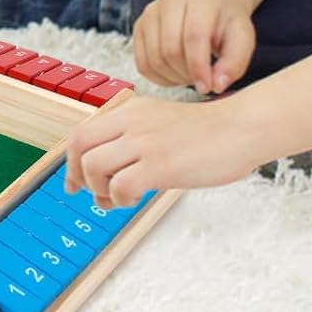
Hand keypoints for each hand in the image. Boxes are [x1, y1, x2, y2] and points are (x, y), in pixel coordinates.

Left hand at [63, 95, 263, 207]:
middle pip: (79, 147)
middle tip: (93, 196)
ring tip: (120, 198)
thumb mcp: (160, 122)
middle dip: (78, 177)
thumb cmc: (207, 133)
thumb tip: (111, 170)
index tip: (74, 182)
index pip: (81, 132)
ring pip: (94, 166)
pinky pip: (120, 185)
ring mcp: (144, 143)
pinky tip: (137, 199)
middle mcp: (131, 123)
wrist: (241, 128)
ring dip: (100, 190)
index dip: (70, 161)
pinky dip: (120, 199)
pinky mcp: (161, 165)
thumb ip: (135, 137)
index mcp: (130, 112)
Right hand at [134, 0, 256, 94]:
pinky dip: (159, 77)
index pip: (193, 36)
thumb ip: (234, 63)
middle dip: (187, 74)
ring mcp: (151, 11)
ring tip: (191, 75)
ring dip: (173, 78)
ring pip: (154, 59)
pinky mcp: (139, 26)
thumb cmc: (227, 24)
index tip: (207, 87)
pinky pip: (142, 63)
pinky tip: (176, 74)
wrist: (210, 5)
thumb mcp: (243, 39)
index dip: (198, 67)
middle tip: (202, 80)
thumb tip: (216, 85)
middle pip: (170, 49)